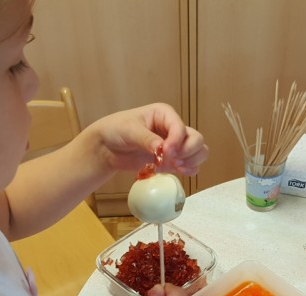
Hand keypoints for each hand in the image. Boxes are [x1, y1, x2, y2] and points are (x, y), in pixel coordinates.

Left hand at [87, 103, 208, 175]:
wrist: (106, 147)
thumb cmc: (116, 130)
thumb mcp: (129, 130)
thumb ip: (146, 139)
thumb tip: (162, 148)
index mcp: (165, 114)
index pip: (180, 128)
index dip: (177, 141)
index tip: (166, 152)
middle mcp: (173, 128)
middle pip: (196, 139)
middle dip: (188, 152)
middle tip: (172, 160)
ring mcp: (175, 145)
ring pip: (199, 151)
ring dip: (192, 161)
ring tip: (177, 167)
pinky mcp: (172, 160)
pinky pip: (191, 165)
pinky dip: (189, 170)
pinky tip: (178, 171)